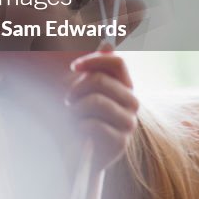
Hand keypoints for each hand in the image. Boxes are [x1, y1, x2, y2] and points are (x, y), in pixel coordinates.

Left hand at [65, 47, 138, 171]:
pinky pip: (93, 124)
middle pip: (101, 80)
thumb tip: (107, 42)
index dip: (94, 59)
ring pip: (96, 101)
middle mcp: (131, 102)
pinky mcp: (121, 142)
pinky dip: (78, 127)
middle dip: (75, 89)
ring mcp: (128, 123)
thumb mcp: (82, 89)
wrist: (76, 156)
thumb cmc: (77, 118)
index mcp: (123, 86)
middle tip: (67, 101)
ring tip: (72, 118)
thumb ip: (94, 67)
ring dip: (75, 110)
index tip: (73, 66)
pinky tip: (78, 133)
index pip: (117, 62)